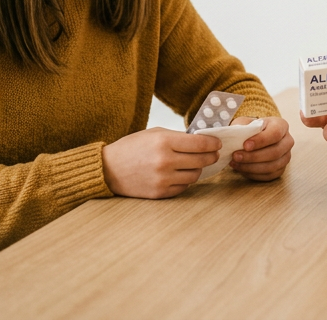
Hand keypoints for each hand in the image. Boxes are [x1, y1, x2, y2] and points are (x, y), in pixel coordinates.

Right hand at [101, 128, 221, 198]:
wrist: (109, 169)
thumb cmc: (131, 148)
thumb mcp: (154, 134)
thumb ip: (177, 137)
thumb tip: (202, 141)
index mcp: (164, 141)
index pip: (200, 143)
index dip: (212, 143)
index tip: (217, 143)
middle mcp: (165, 161)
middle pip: (201, 160)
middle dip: (211, 156)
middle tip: (214, 154)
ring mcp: (163, 179)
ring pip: (194, 175)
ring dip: (198, 169)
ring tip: (196, 163)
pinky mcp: (160, 193)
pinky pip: (183, 188)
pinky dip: (185, 180)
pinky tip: (182, 174)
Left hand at [228, 116, 292, 180]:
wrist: (252, 138)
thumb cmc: (249, 129)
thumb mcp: (245, 123)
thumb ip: (242, 128)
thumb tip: (237, 137)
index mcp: (281, 125)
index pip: (275, 133)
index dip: (261, 141)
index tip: (245, 145)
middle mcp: (287, 141)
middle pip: (275, 152)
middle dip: (253, 156)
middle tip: (236, 156)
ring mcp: (286, 157)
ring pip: (272, 166)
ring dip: (251, 167)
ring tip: (235, 163)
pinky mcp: (280, 169)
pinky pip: (269, 175)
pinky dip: (253, 174)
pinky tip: (241, 169)